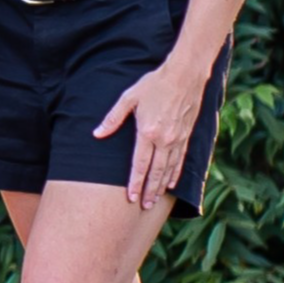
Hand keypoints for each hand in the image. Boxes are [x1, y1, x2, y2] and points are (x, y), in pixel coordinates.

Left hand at [94, 56, 209, 207]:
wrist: (184, 76)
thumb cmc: (153, 85)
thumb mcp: (128, 98)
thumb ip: (112, 118)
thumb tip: (96, 134)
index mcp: (148, 132)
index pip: (139, 164)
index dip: (134, 182)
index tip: (130, 197)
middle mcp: (165, 140)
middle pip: (156, 172)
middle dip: (148, 191)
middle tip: (142, 206)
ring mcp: (178, 139)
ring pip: (170, 169)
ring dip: (161, 186)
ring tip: (154, 200)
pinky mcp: (187, 136)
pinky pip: (181, 160)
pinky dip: (176, 174)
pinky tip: (172, 183)